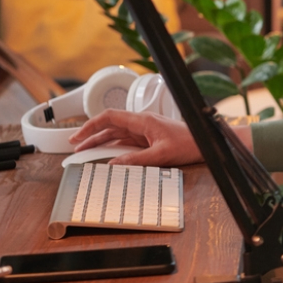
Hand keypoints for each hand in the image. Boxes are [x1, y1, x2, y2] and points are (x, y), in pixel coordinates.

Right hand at [68, 109, 204, 166]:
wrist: (207, 142)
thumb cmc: (190, 143)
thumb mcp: (161, 155)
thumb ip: (136, 160)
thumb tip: (113, 164)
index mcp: (143, 121)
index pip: (110, 117)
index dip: (91, 125)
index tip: (78, 135)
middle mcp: (142, 123)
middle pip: (110, 126)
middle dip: (91, 134)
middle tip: (75, 145)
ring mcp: (145, 131)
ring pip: (116, 134)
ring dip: (100, 142)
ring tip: (85, 151)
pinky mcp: (149, 139)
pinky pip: (126, 142)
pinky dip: (113, 148)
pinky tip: (105, 155)